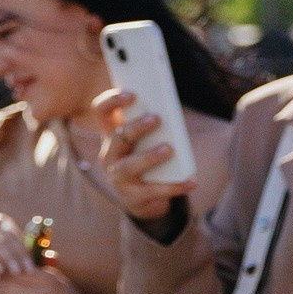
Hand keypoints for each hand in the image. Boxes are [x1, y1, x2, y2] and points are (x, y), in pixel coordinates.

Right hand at [90, 87, 193, 223]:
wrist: (142, 199)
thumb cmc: (146, 161)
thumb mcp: (144, 142)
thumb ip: (152, 128)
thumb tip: (173, 112)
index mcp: (112, 136)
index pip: (101, 112)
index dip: (112, 101)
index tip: (131, 94)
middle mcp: (110, 155)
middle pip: (118, 138)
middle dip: (135, 128)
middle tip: (156, 119)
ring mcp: (119, 177)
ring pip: (129, 166)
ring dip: (148, 157)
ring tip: (168, 150)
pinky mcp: (133, 197)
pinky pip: (154, 191)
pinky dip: (174, 186)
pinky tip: (191, 182)